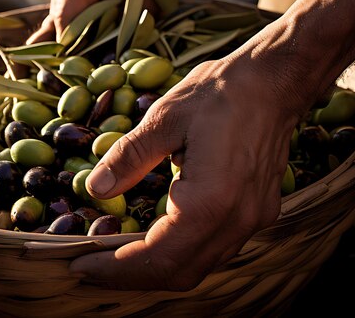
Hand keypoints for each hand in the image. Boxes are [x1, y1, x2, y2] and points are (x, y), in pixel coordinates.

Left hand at [70, 54, 299, 290]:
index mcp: (210, 200)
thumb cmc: (218, 92)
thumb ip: (129, 158)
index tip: (81, 264)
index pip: (156, 256)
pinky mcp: (259, 211)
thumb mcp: (164, 118)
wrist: (273, 81)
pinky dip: (183, 252)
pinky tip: (159, 236)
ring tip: (118, 254)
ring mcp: (253, 219)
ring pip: (201, 265)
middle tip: (91, 264)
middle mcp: (237, 220)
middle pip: (179, 273)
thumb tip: (95, 189)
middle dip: (131, 275)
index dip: (114, 266)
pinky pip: (217, 248)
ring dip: (157, 267)